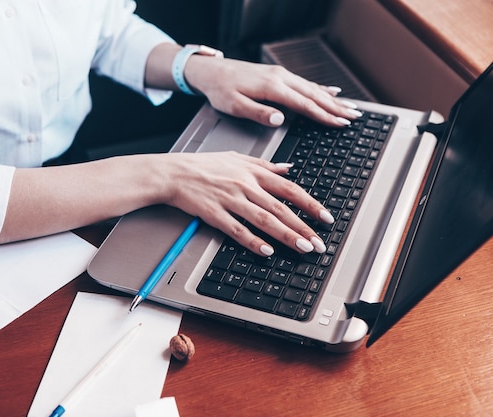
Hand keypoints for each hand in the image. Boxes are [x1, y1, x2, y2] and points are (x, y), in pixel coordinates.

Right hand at [159, 151, 333, 255]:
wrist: (173, 173)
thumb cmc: (202, 165)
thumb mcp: (235, 157)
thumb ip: (263, 163)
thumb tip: (287, 167)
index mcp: (253, 172)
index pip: (289, 189)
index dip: (310, 204)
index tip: (325, 217)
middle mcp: (245, 185)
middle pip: (281, 208)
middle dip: (304, 227)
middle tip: (319, 243)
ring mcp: (230, 200)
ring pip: (264, 220)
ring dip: (286, 236)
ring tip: (303, 248)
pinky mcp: (215, 213)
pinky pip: (237, 230)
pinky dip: (253, 241)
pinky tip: (266, 251)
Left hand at [184, 56, 361, 127]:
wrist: (211, 71)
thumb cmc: (220, 90)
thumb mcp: (234, 105)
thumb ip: (258, 113)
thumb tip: (280, 119)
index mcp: (272, 87)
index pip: (304, 104)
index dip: (324, 115)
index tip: (340, 123)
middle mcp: (280, 78)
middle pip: (315, 95)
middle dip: (336, 107)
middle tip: (355, 117)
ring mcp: (280, 74)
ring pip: (312, 88)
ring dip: (332, 99)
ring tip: (349, 107)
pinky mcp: (277, 75)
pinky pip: (304, 83)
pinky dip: (320, 88)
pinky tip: (330, 91)